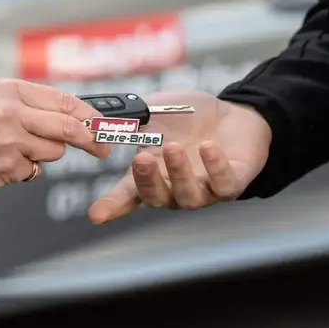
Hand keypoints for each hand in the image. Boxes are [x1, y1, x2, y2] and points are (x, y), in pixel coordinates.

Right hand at [0, 78, 109, 193]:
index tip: (107, 125)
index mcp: (12, 91)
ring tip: (19, 147)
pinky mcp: (7, 166)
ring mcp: (9, 141)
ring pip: (55, 151)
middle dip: (92, 140)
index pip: (66, 101)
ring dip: (47, 154)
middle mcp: (11, 112)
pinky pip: (35, 170)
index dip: (92, 115)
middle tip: (103, 148)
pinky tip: (6, 160)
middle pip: (69, 127)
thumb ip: (37, 104)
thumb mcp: (0, 99)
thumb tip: (81, 115)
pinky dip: (27, 168)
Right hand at [88, 89, 271, 223]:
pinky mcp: (233, 183)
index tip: (95, 215)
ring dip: (179, 173)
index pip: (127, 195)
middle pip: (158, 197)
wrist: (233, 114)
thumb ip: (133, 120)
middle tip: (141, 158)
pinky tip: (208, 147)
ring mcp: (205, 190)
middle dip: (147, 180)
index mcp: (153, 175)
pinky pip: (224, 183)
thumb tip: (104, 122)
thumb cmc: (190, 117)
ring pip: (189, 196)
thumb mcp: (155, 112)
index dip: (112, 206)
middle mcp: (176, 188)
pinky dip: (215, 166)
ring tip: (173, 147)